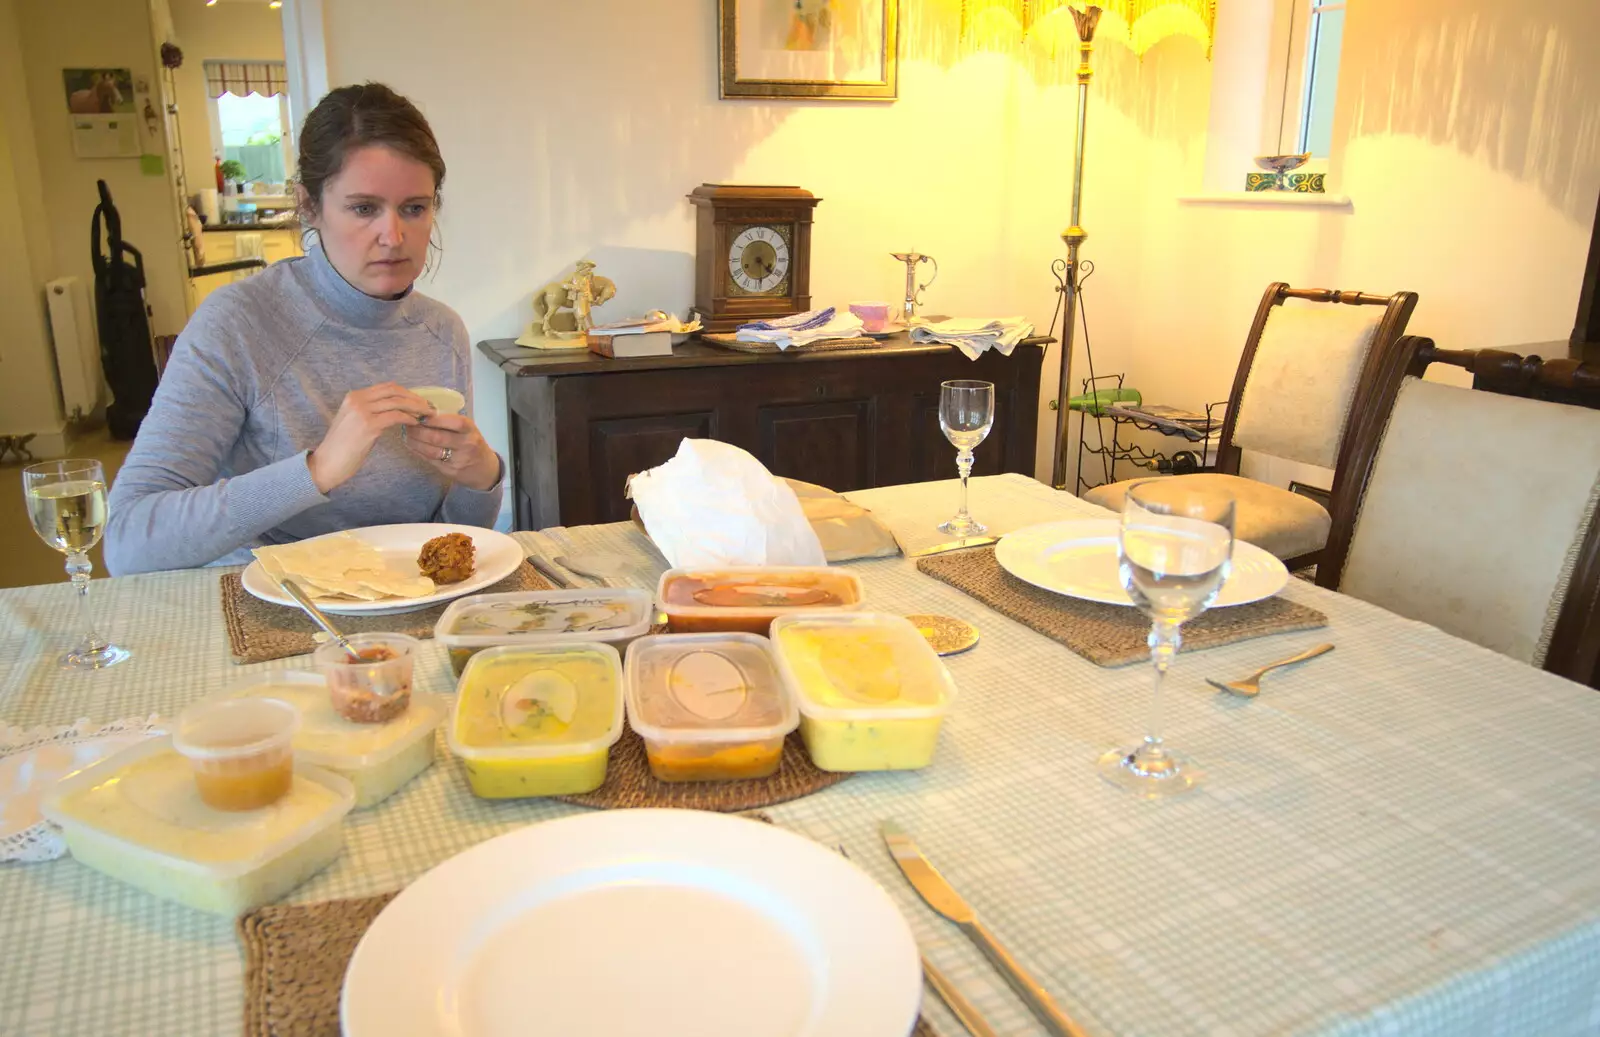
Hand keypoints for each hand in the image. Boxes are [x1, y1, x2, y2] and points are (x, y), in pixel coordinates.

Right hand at [306, 383, 429, 492]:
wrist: (326, 464)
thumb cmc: (342, 447)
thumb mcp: (354, 422)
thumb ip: (370, 412)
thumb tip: (395, 410)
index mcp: (353, 396)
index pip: (386, 387)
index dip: (406, 392)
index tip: (419, 401)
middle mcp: (357, 400)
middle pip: (393, 390)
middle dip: (414, 397)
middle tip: (428, 407)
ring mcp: (362, 411)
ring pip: (397, 402)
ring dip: (416, 407)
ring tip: (427, 415)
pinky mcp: (368, 426)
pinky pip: (396, 416)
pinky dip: (409, 418)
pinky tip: (416, 423)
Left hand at [400, 410, 500, 491]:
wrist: (485, 470)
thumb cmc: (473, 444)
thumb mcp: (468, 430)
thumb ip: (450, 422)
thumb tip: (422, 412)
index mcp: (470, 430)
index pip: (454, 422)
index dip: (435, 419)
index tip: (420, 415)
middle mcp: (466, 445)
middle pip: (438, 437)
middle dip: (419, 430)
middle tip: (408, 424)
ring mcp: (458, 460)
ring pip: (431, 450)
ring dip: (415, 442)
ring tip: (407, 434)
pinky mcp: (449, 471)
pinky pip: (430, 460)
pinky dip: (418, 451)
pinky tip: (412, 445)